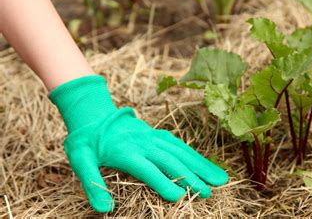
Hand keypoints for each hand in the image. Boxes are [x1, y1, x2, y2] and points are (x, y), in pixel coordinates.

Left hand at [49, 75, 227, 211]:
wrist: (94, 114)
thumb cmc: (86, 141)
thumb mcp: (79, 160)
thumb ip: (92, 183)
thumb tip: (104, 208)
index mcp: (126, 151)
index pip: (148, 169)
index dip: (162, 182)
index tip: (178, 197)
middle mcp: (145, 143)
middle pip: (171, 161)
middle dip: (191, 177)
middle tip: (208, 193)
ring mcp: (154, 137)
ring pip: (182, 152)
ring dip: (201, 166)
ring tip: (220, 179)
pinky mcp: (159, 135)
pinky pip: (181, 146)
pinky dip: (196, 156)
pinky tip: (208, 166)